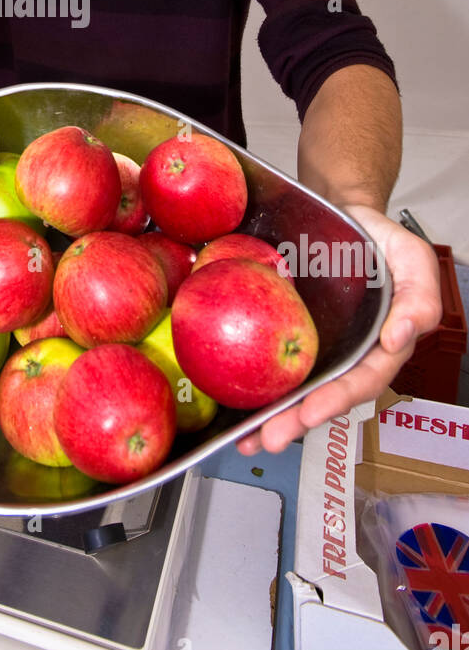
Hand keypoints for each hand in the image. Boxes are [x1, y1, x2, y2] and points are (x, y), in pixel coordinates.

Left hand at [236, 205, 442, 455]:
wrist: (340, 210)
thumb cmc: (379, 238)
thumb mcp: (413, 258)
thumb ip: (419, 299)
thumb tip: (399, 338)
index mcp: (380, 345)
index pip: (362, 380)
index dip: (337, 399)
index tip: (311, 412)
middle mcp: (346, 353)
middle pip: (323, 395)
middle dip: (296, 421)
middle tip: (270, 438)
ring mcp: (314, 344)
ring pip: (294, 386)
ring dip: (271, 416)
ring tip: (247, 437)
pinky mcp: (284, 330)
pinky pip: (267, 357)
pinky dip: (250, 379)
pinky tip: (230, 397)